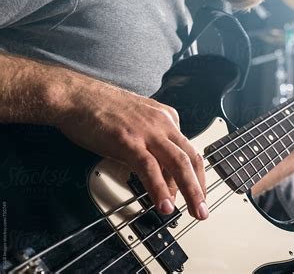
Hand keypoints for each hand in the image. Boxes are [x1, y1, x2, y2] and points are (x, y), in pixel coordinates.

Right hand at [54, 79, 207, 219]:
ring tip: (195, 211)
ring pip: (178, 164)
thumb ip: (152, 145)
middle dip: (200, 187)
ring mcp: (146, 132)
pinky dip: (159, 189)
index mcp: (167, 118)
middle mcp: (162, 124)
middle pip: (191, 158)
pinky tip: (164, 204)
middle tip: (203, 209)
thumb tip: (160, 174)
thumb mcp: (137, 124)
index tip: (193, 194)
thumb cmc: (101, 110)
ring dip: (190, 191)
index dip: (193, 177)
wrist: (75, 96)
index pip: (188, 151)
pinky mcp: (128, 141)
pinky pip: (149, 168)